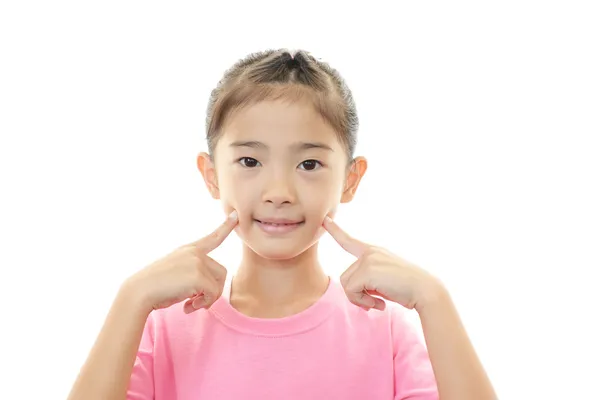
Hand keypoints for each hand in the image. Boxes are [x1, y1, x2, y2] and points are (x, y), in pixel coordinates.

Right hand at [123, 211, 238, 313]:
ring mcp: (197, 262)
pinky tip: (187, 307)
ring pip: (219, 283)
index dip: (226, 227)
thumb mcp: (176, 273)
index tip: (236, 215)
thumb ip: (194, 274)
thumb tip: (211, 291)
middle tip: (197, 302)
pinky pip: (213, 293)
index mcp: (188, 250)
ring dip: (209, 298)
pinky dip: (204, 304)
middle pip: (221, 272)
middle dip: (213, 290)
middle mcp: (194, 253)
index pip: (212, 238)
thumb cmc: (155, 288)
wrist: (139, 291)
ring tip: (192, 305)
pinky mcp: (199, 275)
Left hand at [323, 216, 440, 311]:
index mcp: (374, 252)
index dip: (336, 231)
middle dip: (356, 294)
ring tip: (377, 303)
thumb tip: (352, 291)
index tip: (325, 220)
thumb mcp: (384, 280)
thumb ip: (367, 280)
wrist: (425, 291)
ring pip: (346, 284)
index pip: (350, 241)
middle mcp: (370, 252)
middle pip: (345, 276)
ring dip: (359, 299)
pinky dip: (362, 301)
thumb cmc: (407, 289)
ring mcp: (368, 259)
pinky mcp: (368, 270)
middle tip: (374, 302)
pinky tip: (379, 304)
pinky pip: (351, 290)